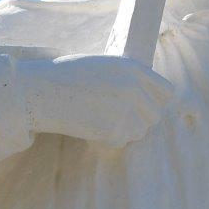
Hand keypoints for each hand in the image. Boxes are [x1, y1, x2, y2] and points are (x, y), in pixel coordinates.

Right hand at [17, 54, 173, 147]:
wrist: (42, 90)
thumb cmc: (67, 77)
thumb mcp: (103, 67)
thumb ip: (128, 78)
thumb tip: (146, 97)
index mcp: (133, 68)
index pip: (166, 92)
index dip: (155, 102)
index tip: (143, 108)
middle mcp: (134, 87)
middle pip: (155, 115)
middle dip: (140, 119)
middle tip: (117, 118)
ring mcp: (126, 108)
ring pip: (141, 131)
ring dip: (125, 131)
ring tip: (102, 121)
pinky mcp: (114, 128)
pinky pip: (123, 141)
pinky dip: (110, 140)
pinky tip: (93, 128)